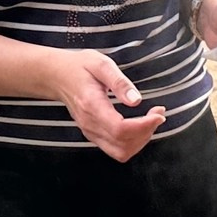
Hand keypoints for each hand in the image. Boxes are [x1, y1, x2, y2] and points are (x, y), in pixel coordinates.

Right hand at [43, 49, 166, 161]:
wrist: (57, 76)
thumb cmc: (80, 67)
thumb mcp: (101, 64)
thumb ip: (119, 82)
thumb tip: (136, 101)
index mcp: (92, 105)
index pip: (120, 129)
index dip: (144, 126)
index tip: (159, 113)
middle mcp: (89, 124)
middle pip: (123, 145)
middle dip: (147, 132)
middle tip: (158, 113)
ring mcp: (90, 132)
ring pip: (121, 152)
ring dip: (142, 139)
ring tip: (151, 119)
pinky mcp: (93, 135)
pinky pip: (117, 149)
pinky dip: (133, 142)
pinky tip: (140, 125)